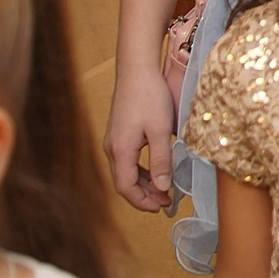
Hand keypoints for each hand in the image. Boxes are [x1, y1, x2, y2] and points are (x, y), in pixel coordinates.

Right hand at [106, 65, 178, 211]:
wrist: (137, 70)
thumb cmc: (150, 97)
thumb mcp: (161, 130)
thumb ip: (161, 160)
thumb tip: (162, 188)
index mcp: (120, 150)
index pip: (126, 187)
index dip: (142, 201)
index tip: (161, 207)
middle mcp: (113, 148)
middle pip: (124, 182)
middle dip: (144, 196)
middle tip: (166, 203)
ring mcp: (115, 140)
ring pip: (126, 171)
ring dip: (144, 184)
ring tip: (164, 191)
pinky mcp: (120, 133)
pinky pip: (128, 160)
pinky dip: (142, 170)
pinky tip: (156, 172)